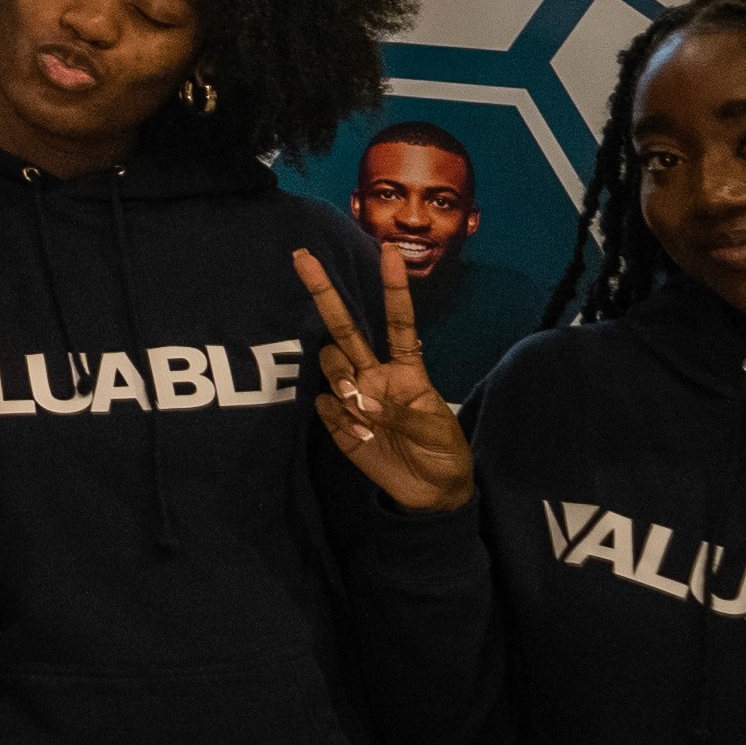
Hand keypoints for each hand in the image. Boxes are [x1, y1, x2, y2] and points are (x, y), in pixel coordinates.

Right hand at [293, 247, 473, 511]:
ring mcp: (354, 396)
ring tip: (361, 410)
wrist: (430, 492)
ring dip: (340, 379)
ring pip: (330, 364)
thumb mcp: (436, 429)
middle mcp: (374, 374)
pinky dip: (340, 419)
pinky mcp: (337, 421)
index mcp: (406, 370)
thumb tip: (362, 402)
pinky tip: (359, 435)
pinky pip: (324, 406)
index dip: (394, 289)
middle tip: (303, 257)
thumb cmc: (442, 451)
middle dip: (325, 293)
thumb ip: (401, 412)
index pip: (399, 323)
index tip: (388, 252)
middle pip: (345, 329)